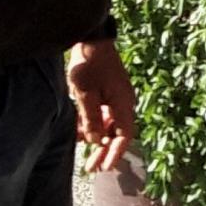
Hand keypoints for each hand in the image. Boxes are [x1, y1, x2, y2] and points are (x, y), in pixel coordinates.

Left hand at [68, 39, 137, 171]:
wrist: (90, 38)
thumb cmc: (88, 65)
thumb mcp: (85, 95)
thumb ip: (91, 120)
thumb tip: (96, 141)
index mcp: (122, 103)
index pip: (124, 136)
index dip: (115, 154)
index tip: (105, 168)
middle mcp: (123, 101)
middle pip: (116, 133)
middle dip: (104, 150)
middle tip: (91, 167)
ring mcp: (116, 95)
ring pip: (108, 124)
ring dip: (97, 137)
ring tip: (82, 148)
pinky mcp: (108, 90)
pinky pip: (103, 113)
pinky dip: (93, 123)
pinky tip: (80, 130)